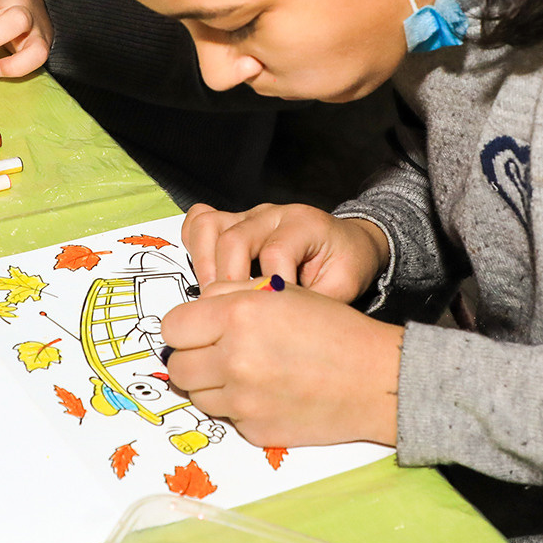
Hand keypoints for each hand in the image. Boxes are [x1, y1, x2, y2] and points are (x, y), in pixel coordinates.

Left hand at [161, 282, 401, 447]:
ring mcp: (243, 401)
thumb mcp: (281, 292)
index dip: (185, 328)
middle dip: (192, 358)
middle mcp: (235, 360)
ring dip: (211, 384)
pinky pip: (226, 417)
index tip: (198, 329)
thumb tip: (193, 310)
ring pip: (197, 396)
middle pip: (177, 367)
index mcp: (238, 316)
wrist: (373, 380)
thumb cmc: (332, 330)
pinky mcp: (254, 430)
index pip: (172, 328)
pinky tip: (266, 393)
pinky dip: (237, 407)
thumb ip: (229, 294)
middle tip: (218, 352)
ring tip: (246, 371)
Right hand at [182, 203, 388, 302]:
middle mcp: (272, 214)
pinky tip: (206, 277)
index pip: (275, 253)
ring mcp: (248, 215)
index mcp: (304, 225)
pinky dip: (195, 247)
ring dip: (204, 265)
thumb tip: (281, 329)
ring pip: (209, 225)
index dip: (269, 288)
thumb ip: (316, 303)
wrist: (348, 243)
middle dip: (229, 281)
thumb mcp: (344, 285)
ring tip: (214, 299)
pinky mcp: (233, 222)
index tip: (271, 317)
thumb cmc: (345, 264)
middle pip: (234, 239)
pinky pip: (200, 222)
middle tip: (231, 315)